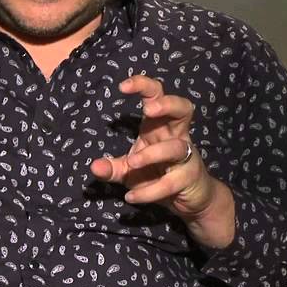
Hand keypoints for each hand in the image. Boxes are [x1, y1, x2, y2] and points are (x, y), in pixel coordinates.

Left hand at [90, 75, 234, 247]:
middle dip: (167, 105)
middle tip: (149, 110)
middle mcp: (176, 136)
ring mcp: (186, 157)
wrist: (192, 200)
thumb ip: (112, 168)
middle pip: (183, 109)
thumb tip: (94, 167)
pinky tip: (132, 197)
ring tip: (132, 164)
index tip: (123, 86)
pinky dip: (149, 191)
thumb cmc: (159, 175)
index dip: (144, 86)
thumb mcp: (131, 171)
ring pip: (175, 147)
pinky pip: (170, 182)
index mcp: (160, 127)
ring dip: (152, 154)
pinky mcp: (189, 178)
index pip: (157, 96)